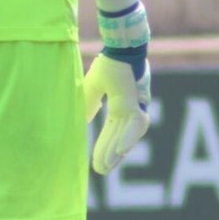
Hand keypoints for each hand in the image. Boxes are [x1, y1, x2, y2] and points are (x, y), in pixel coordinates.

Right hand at [83, 2, 152, 174]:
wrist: (120, 48)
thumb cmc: (110, 63)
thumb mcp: (93, 88)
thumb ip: (89, 104)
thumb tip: (82, 121)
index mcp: (121, 105)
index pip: (112, 131)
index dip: (104, 146)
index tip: (97, 163)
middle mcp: (131, 109)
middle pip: (120, 138)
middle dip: (110, 155)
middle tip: (101, 171)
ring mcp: (135, 106)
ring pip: (127, 136)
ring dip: (116, 152)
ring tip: (105, 167)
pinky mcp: (136, 103)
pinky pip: (133, 126)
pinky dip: (126, 140)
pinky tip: (118, 153)